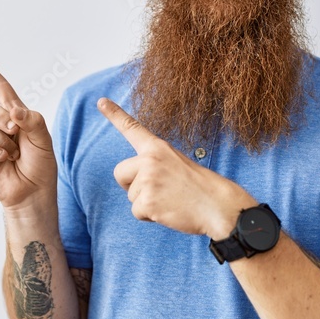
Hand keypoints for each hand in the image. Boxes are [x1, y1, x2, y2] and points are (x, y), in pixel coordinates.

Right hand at [0, 60, 56, 212]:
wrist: (33, 192)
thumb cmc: (40, 166)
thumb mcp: (44, 139)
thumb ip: (32, 120)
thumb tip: (13, 110)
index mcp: (17, 118)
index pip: (2, 92)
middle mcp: (0, 126)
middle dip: (3, 119)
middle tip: (15, 133)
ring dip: (4, 142)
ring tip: (14, 155)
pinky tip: (5, 160)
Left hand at [97, 97, 254, 237]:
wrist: (218, 207)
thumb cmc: (201, 188)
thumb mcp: (178, 164)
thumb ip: (156, 164)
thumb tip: (137, 180)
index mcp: (158, 148)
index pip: (132, 128)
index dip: (115, 114)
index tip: (100, 102)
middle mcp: (150, 160)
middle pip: (120, 173)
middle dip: (130, 185)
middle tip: (156, 190)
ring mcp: (148, 181)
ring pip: (130, 196)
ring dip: (146, 202)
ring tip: (171, 200)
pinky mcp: (148, 202)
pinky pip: (137, 212)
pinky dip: (150, 216)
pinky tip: (169, 211)